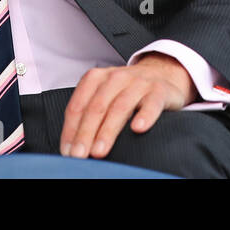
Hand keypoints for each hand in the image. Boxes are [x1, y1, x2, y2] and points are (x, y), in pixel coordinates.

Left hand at [60, 54, 199, 158]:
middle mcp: (115, 78)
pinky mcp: (159, 90)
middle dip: (85, 133)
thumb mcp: (104, 96)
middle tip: (79, 155)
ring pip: (120, 107)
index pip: (78, 106)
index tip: (67, 151)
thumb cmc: (126, 91)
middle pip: (97, 107)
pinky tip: (138, 128)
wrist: (161, 74)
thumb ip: (88, 115)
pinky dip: (145, 116)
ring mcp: (138, 83)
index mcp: (96, 78)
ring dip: (108, 131)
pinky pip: (151, 103)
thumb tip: (71, 147)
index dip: (70, 130)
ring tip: (99, 151)